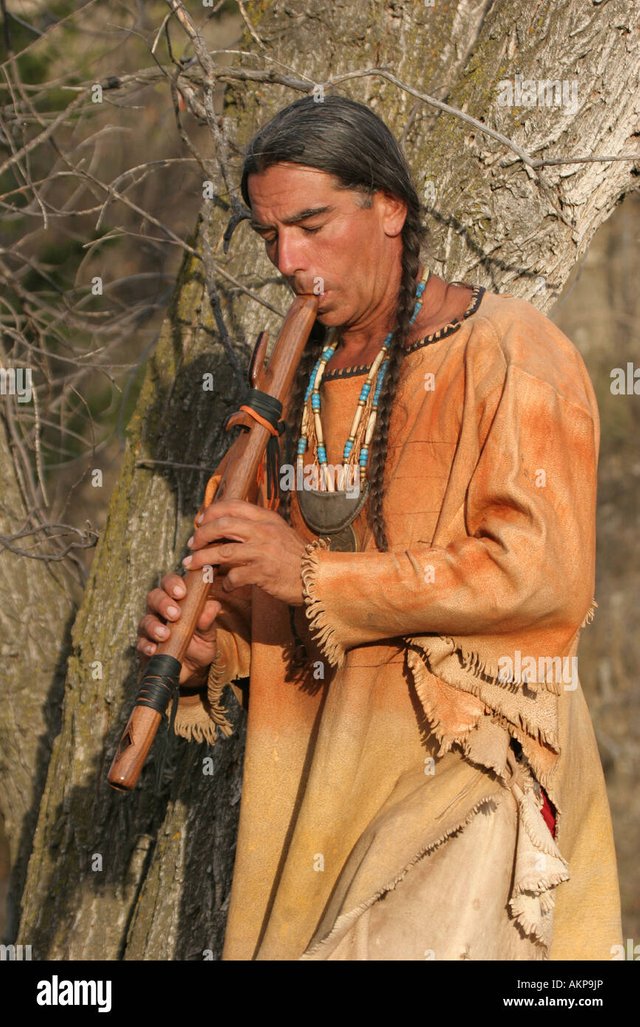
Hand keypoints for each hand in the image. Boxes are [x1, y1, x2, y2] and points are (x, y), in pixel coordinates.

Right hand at [136, 572, 220, 686]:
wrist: (192, 668)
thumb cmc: (199, 642)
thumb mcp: (208, 632)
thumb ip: (208, 619)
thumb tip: (213, 606)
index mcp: (176, 599)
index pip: (170, 583)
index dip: (173, 583)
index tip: (181, 591)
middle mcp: (160, 610)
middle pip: (154, 597)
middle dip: (163, 603)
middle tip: (175, 613)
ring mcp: (150, 627)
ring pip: (146, 620)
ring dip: (155, 626)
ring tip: (165, 634)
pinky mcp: (144, 646)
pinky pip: (141, 643)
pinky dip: (146, 646)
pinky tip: (153, 650)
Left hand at [182, 498, 306, 606]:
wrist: (320, 577)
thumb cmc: (297, 557)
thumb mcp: (279, 533)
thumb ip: (257, 527)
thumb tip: (228, 527)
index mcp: (266, 518)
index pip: (232, 505)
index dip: (211, 511)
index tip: (200, 521)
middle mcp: (264, 531)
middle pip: (221, 525)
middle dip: (201, 535)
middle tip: (192, 544)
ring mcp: (263, 552)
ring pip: (222, 552)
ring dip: (202, 558)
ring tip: (192, 564)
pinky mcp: (263, 573)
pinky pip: (234, 577)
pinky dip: (226, 582)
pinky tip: (225, 585)